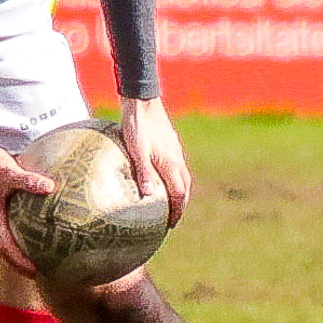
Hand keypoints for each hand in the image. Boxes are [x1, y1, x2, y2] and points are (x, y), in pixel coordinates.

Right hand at [0, 133, 54, 273]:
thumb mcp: (8, 171)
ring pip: (2, 236)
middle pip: (3, 247)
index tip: (35, 272)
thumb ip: (28, 180)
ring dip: (16, 247)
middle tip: (37, 270)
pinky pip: (3, 224)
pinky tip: (28, 227)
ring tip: (33, 253)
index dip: (20, 262)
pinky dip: (14, 232)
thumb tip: (50, 187)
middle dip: (18, 261)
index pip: (5, 248)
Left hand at [119, 96, 190, 226]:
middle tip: (173, 218)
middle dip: (181, 204)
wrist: (142, 99)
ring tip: (171, 201)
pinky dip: (176, 178)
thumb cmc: (136, 124)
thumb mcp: (136, 149)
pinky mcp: (170, 143)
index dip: (177, 210)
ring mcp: (175, 150)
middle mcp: (176, 158)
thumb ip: (143, 171)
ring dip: (180, 191)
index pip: (179, 193)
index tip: (171, 223)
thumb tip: (148, 194)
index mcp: (170, 163)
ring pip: (183, 175)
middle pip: (185, 187)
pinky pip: (178, 166)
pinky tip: (164, 176)